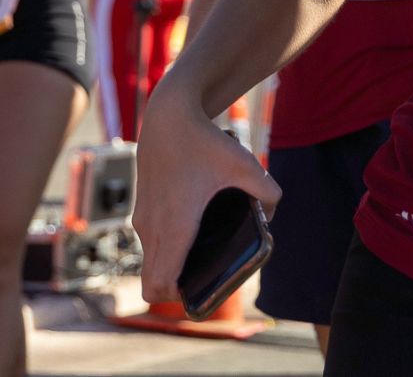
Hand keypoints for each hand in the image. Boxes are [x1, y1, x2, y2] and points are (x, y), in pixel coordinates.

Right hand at [133, 81, 282, 307]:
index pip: (159, 284)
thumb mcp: (244, 164)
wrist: (168, 114)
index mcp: (174, 225)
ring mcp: (143, 219)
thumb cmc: (202, 140)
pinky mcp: (142, 209)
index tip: (200, 292)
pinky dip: (165, 248)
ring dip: (170, 267)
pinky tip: (191, 232)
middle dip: (176, 289)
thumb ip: (267, 192)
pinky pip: (150, 243)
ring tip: (202, 253)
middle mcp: (152, 227)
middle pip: (152, 283)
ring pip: (151, 262)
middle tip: (205, 279)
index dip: (178, 298)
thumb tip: (270, 215)